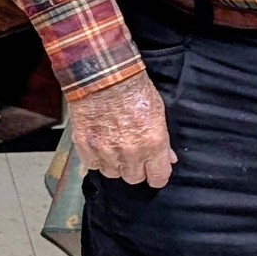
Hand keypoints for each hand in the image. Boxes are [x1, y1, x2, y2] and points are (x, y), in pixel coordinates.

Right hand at [69, 71, 177, 187]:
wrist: (105, 77)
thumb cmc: (135, 90)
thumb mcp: (158, 112)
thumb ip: (163, 140)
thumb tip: (170, 158)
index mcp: (153, 143)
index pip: (159, 177)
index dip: (158, 175)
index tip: (155, 172)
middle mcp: (131, 153)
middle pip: (134, 178)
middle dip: (137, 168)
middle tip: (135, 153)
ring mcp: (106, 153)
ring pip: (113, 174)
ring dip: (117, 164)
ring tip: (116, 145)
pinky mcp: (86, 149)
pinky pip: (94, 166)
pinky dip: (98, 159)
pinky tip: (102, 143)